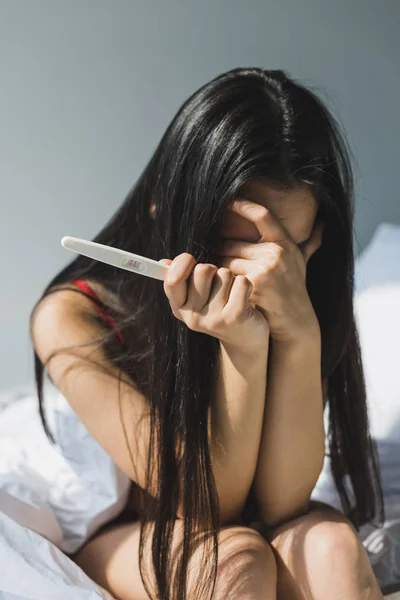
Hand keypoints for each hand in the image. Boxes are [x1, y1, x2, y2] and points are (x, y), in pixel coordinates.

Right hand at [158, 253, 269, 352]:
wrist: (245, 339)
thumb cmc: (219, 310)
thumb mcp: (196, 299)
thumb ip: (181, 280)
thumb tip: (164, 262)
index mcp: (179, 308)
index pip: (172, 280)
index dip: (181, 263)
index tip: (190, 260)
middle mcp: (193, 317)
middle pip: (202, 270)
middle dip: (213, 270)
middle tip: (219, 285)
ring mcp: (214, 318)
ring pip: (224, 274)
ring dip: (231, 279)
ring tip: (232, 295)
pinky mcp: (235, 316)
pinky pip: (241, 282)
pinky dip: (246, 285)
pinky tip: (244, 298)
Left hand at [216, 198, 323, 343]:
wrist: (295, 320)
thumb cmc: (295, 289)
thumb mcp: (303, 263)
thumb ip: (310, 243)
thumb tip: (323, 223)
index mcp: (284, 243)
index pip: (262, 215)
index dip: (244, 205)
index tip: (229, 201)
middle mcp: (276, 253)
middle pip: (232, 244)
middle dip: (223, 252)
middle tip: (219, 260)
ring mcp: (265, 270)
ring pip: (226, 261)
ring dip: (220, 268)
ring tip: (223, 277)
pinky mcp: (253, 285)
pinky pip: (226, 277)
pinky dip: (222, 282)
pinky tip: (224, 288)